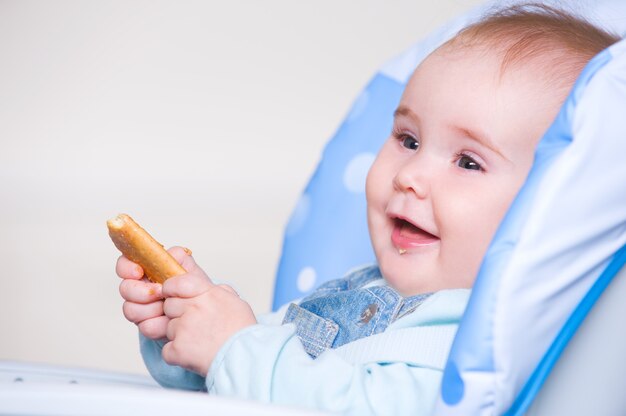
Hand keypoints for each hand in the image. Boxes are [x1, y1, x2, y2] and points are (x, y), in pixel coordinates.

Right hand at [117, 246, 191, 339]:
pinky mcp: (147, 325)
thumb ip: (180, 258)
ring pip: (131, 309)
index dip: (126, 268)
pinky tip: (170, 321)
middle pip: (125, 288)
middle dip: (142, 292)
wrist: (201, 315)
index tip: (138, 272)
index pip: (125, 264)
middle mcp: (140, 288)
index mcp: (148, 271)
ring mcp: (142, 307)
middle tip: (160, 293)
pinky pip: (145, 326)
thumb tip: (170, 255)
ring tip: (169, 308)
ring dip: (152, 309)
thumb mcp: (191, 270)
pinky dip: (160, 324)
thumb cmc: (194, 289)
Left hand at [160, 261, 256, 376]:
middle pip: (169, 306)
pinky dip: (177, 355)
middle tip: (195, 325)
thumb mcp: (235, 302)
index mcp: (207, 294)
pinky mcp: (177, 349)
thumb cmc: (241, 333)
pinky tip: (194, 355)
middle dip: (177, 315)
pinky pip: (167, 350)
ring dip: (179, 336)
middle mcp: (193, 308)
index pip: (177, 283)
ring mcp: (183, 328)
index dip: (171, 289)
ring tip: (200, 342)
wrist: (244, 358)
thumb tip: (209, 288)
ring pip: (168, 328)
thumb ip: (218, 292)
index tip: (173, 296)